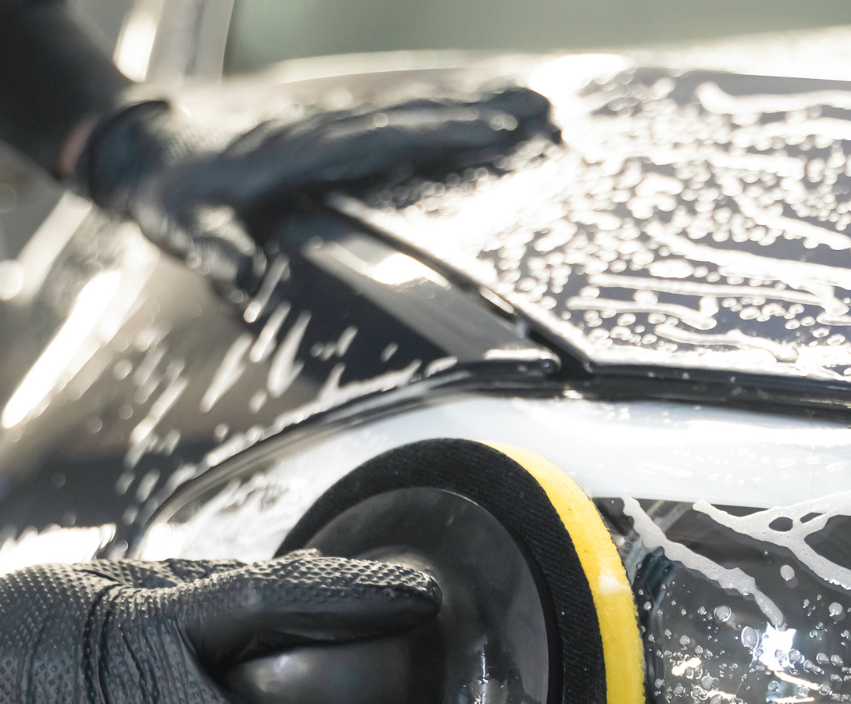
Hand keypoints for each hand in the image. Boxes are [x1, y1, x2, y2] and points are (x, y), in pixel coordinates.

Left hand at [76, 84, 550, 290]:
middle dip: (485, 116)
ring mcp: (334, 126)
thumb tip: (253, 287)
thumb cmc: (171, 192)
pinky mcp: (335, 133)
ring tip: (534, 112)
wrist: (142, 145)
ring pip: (417, 112)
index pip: (391, 138)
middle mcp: (329, 128)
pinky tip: (479, 119)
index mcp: (306, 150)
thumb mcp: (192, 230)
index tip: (500, 133)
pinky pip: (401, 120)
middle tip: (548, 119)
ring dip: (475, 110)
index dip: (446, 134)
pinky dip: (444, 116)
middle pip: (421, 116)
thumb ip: (225, 257)